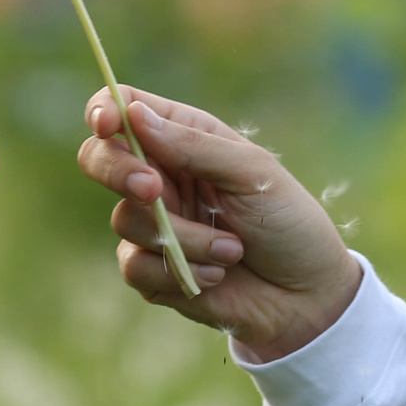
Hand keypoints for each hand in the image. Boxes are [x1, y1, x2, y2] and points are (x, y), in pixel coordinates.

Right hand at [77, 87, 360, 360]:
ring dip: (182, 239)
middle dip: (119, 172)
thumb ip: (193, 145)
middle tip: (152, 190)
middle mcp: (163, 177)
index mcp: (186, 138)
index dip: (106, 110)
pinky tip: (218, 275)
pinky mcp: (153, 271)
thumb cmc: (289, 223)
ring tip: (232, 250)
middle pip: (100, 158)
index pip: (128, 108)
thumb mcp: (252, 174)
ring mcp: (153, 225)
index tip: (108, 125)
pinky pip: (135, 267)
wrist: (306, 296)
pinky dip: (177, 271)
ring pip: (125, 220)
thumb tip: (133, 115)